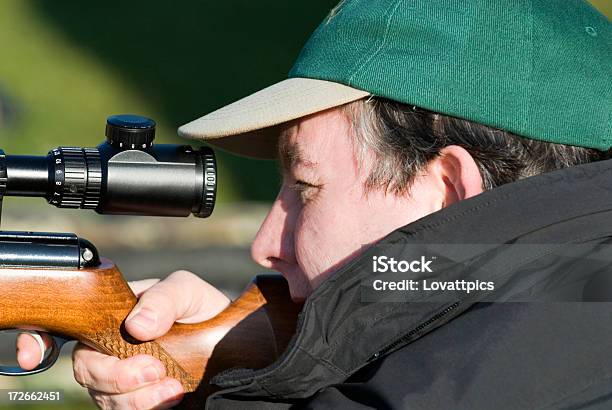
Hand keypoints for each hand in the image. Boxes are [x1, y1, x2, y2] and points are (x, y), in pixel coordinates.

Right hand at [16, 270, 230, 408]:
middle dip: (115, 375)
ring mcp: (120, 378)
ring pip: (103, 397)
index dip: (39, 340)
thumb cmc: (201, 307)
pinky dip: (146, 407)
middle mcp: (108, 348)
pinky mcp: (136, 401)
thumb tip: (136, 325)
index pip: (64, 328)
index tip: (36, 355)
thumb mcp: (187, 291)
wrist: (227, 339)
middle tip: (155, 370)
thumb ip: (164, 299)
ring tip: (174, 386)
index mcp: (111, 315)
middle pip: (85, 370)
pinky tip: (173, 396)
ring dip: (136, 397)